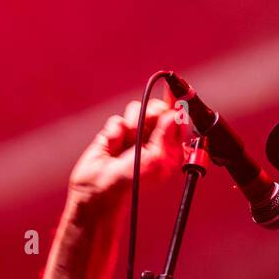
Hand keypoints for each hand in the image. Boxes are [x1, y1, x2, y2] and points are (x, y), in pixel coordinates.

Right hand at [67, 97, 182, 213]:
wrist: (100, 187)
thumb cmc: (133, 180)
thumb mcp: (157, 158)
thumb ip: (167, 134)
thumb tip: (175, 113)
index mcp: (170, 149)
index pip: (177, 121)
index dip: (178, 106)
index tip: (178, 91)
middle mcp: (154, 140)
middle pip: (158, 109)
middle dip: (152, 113)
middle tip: (148, 123)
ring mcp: (134, 135)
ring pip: (137, 110)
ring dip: (132, 125)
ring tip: (127, 144)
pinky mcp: (115, 133)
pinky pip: (117, 120)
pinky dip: (115, 133)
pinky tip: (113, 147)